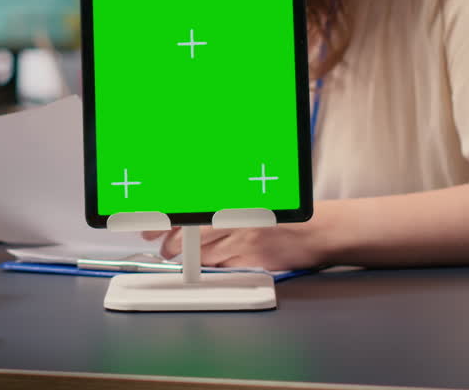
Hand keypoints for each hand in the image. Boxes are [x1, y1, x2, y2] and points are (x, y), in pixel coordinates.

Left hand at [142, 216, 333, 270]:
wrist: (320, 231)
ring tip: (179, 254)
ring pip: (204, 253)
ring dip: (189, 256)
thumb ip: (219, 209)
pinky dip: (213, 265)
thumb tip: (185, 216)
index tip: (148, 226)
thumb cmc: (284, 213)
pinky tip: (211, 260)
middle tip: (160, 244)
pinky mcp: (254, 262)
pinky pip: (223, 266)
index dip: (165, 221)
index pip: (190, 212)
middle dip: (171, 243)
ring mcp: (245, 242)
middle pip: (191, 235)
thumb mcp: (250, 202)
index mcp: (235, 203)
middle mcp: (238, 220)